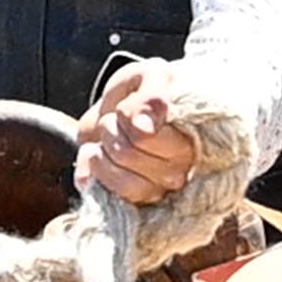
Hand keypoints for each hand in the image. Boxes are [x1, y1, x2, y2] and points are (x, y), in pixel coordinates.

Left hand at [75, 62, 198, 204]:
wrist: (127, 107)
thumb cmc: (145, 92)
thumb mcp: (150, 76)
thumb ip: (151, 96)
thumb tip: (144, 127)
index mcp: (191, 142)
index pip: (142, 137)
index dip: (124, 116)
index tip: (129, 107)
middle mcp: (180, 174)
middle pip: (126, 155)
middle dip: (110, 129)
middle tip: (116, 120)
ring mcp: (156, 193)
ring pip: (119, 181)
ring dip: (100, 152)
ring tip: (107, 138)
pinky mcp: (130, 205)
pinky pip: (103, 195)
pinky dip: (90, 171)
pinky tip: (98, 155)